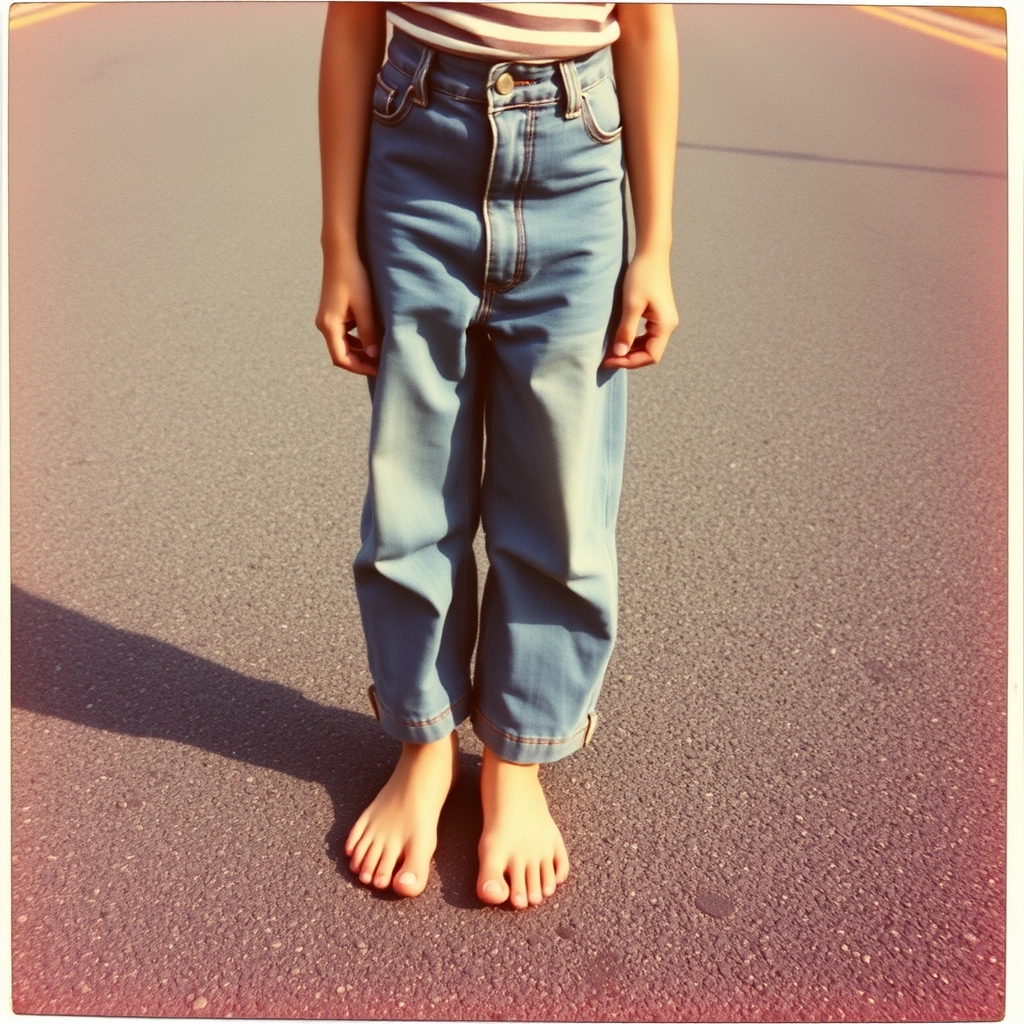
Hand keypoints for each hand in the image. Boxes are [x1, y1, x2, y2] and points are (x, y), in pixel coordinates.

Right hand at [315, 252, 380, 376]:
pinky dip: (358, 340)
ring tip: (380, 352)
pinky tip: (373, 337)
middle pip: (342, 354)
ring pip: (343, 345)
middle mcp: (324, 325)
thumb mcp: (364, 306)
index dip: (361, 368)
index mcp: (329, 326)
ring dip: (361, 352)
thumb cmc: (353, 277)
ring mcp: (327, 319)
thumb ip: (369, 333)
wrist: (341, 253)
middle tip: (383, 363)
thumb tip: (374, 356)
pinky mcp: (333, 314)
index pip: (342, 359)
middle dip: (362, 362)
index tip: (379, 369)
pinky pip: (344, 334)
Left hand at [601, 251, 678, 369]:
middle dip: (629, 358)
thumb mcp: (632, 305)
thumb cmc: (642, 276)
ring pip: (648, 345)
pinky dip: (634, 340)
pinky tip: (621, 339)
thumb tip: (620, 354)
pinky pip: (647, 335)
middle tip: (607, 357)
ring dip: (631, 350)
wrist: (651, 253)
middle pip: (650, 353)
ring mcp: (664, 320)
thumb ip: (627, 330)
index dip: (630, 362)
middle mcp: (668, 325)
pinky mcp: (658, 314)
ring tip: (612, 350)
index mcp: (665, 325)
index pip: (651, 356)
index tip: (610, 359)